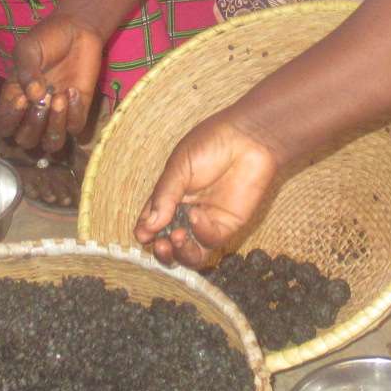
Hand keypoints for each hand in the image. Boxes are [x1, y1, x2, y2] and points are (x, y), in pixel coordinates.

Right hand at [0, 12, 106, 154]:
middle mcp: (34, 112)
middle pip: (26, 141)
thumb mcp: (28, 49)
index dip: (9, 120)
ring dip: (54, 126)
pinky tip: (73, 90)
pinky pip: (75, 129)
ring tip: (60, 97)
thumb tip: (33, 96)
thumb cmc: (47, 39)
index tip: (20, 99)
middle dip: (33, 124)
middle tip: (44, 99)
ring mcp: (57, 114)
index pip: (3, 125)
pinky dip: (74, 114)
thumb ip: (25, 71)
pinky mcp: (79, 111)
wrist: (77, 30)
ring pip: (51, 144)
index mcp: (14, 98)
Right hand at [133, 110, 281, 267]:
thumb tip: (148, 227)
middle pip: (169, 243)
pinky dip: (200, 233)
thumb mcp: (179, 167)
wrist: (247, 139)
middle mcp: (186, 213)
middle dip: (162, 250)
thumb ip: (164, 196)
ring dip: (180, 252)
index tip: (143, 235)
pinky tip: (197, 216)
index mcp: (170, 197)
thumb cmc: (211, 144)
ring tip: (176, 237)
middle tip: (160, 244)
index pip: (151, 222)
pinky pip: (210, 240)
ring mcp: (207, 221)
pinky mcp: (227, 226)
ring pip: (190, 252)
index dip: (145, 232)